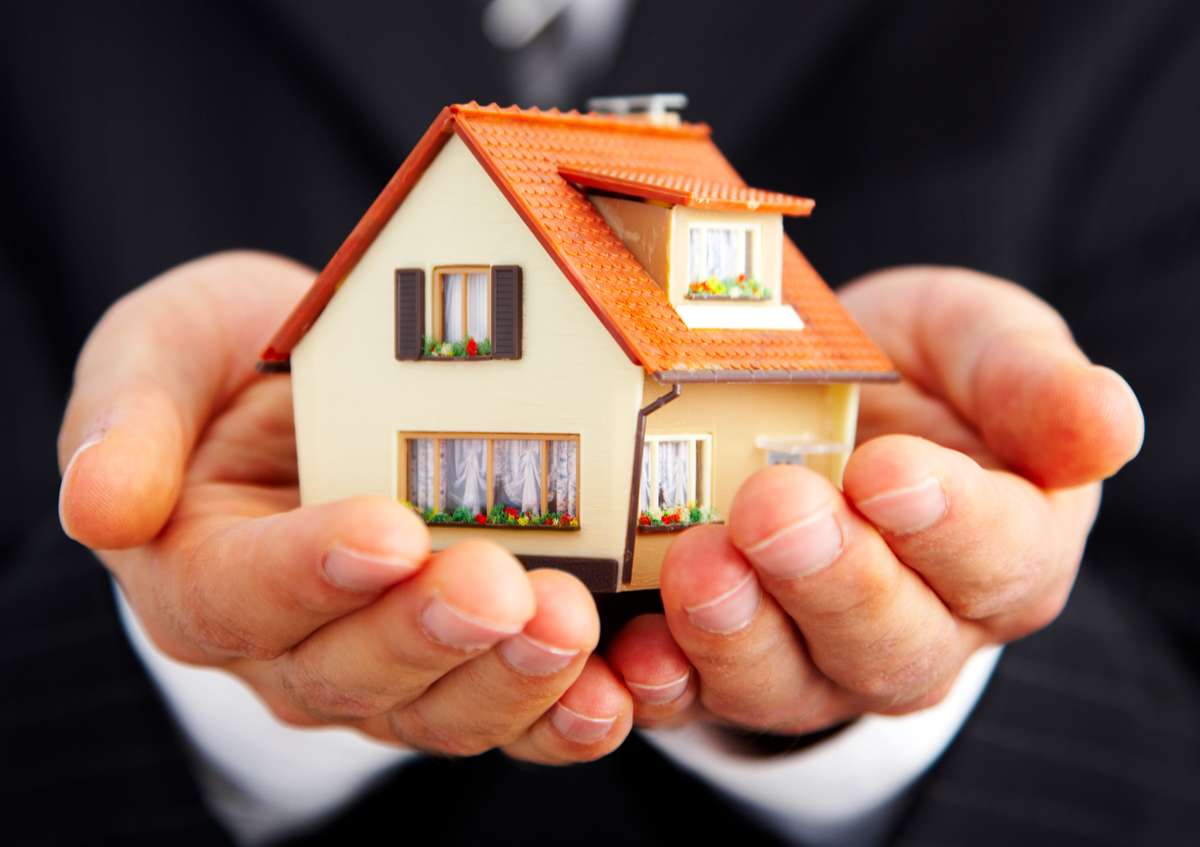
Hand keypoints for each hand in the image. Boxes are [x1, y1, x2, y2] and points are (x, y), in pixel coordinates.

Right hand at [58, 251, 631, 761]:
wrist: (325, 380)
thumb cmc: (235, 362)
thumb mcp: (162, 352)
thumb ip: (124, 419)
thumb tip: (98, 505)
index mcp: (203, 574)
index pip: (241, 595)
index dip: (310, 572)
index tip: (384, 532)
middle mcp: (293, 644)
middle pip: (352, 670)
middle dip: (431, 631)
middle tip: (502, 585)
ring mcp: (387, 663)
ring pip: (441, 707)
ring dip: (509, 680)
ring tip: (571, 629)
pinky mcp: (468, 660)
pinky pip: (513, 709)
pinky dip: (568, 712)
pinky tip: (622, 690)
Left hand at [606, 266, 1143, 732]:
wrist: (817, 404)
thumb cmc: (911, 374)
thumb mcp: (977, 344)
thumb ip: (1031, 382)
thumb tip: (1109, 424)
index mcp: (1004, 551)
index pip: (997, 559)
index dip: (946, 524)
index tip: (889, 472)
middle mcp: (918, 628)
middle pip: (890, 641)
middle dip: (831, 580)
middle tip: (778, 510)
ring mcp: (817, 658)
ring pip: (791, 683)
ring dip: (741, 634)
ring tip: (702, 567)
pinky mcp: (726, 666)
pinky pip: (697, 698)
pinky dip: (663, 685)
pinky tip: (632, 656)